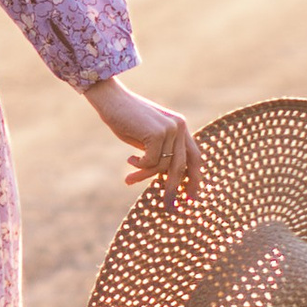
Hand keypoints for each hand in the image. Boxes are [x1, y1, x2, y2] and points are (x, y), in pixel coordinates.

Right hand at [81, 76, 198, 199]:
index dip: (195, 179)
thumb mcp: (147, 139)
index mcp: (180, 127)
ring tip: (129, 178)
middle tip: (168, 207)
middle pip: (182, 166)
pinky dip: (139, 166)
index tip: (189, 198)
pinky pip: (151, 161)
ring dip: (145, 176)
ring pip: (163, 166)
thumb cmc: (125, 119)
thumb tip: (169, 180)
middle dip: (173, 189)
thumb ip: (160, 153)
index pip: (195, 157)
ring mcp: (171, 129)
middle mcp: (180, 127)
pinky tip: (129, 159)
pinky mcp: (158, 133)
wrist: (111, 99)